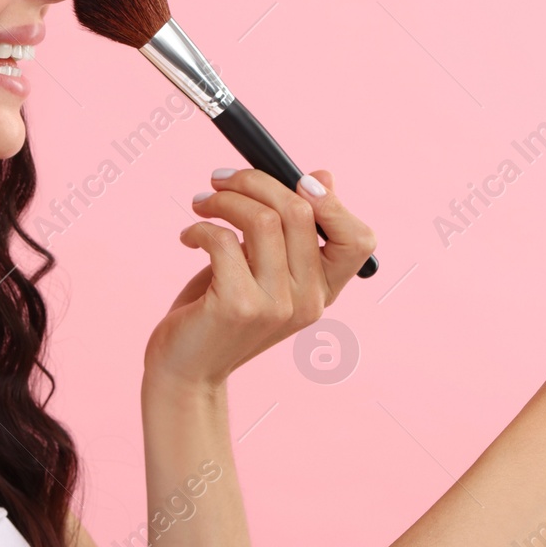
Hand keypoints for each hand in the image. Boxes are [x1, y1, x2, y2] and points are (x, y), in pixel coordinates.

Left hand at [144, 167, 376, 388]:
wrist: (186, 370)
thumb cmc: (221, 309)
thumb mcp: (263, 266)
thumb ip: (291, 231)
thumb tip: (322, 176)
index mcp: (324, 289)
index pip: (358, 239)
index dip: (332, 201)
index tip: (294, 180)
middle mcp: (309, 300)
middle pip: (301, 211)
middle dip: (254, 180)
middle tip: (220, 178)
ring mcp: (277, 306)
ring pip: (262, 220)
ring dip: (224, 199)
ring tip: (201, 203)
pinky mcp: (239, 306)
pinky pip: (223, 241)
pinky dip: (200, 228)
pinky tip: (188, 237)